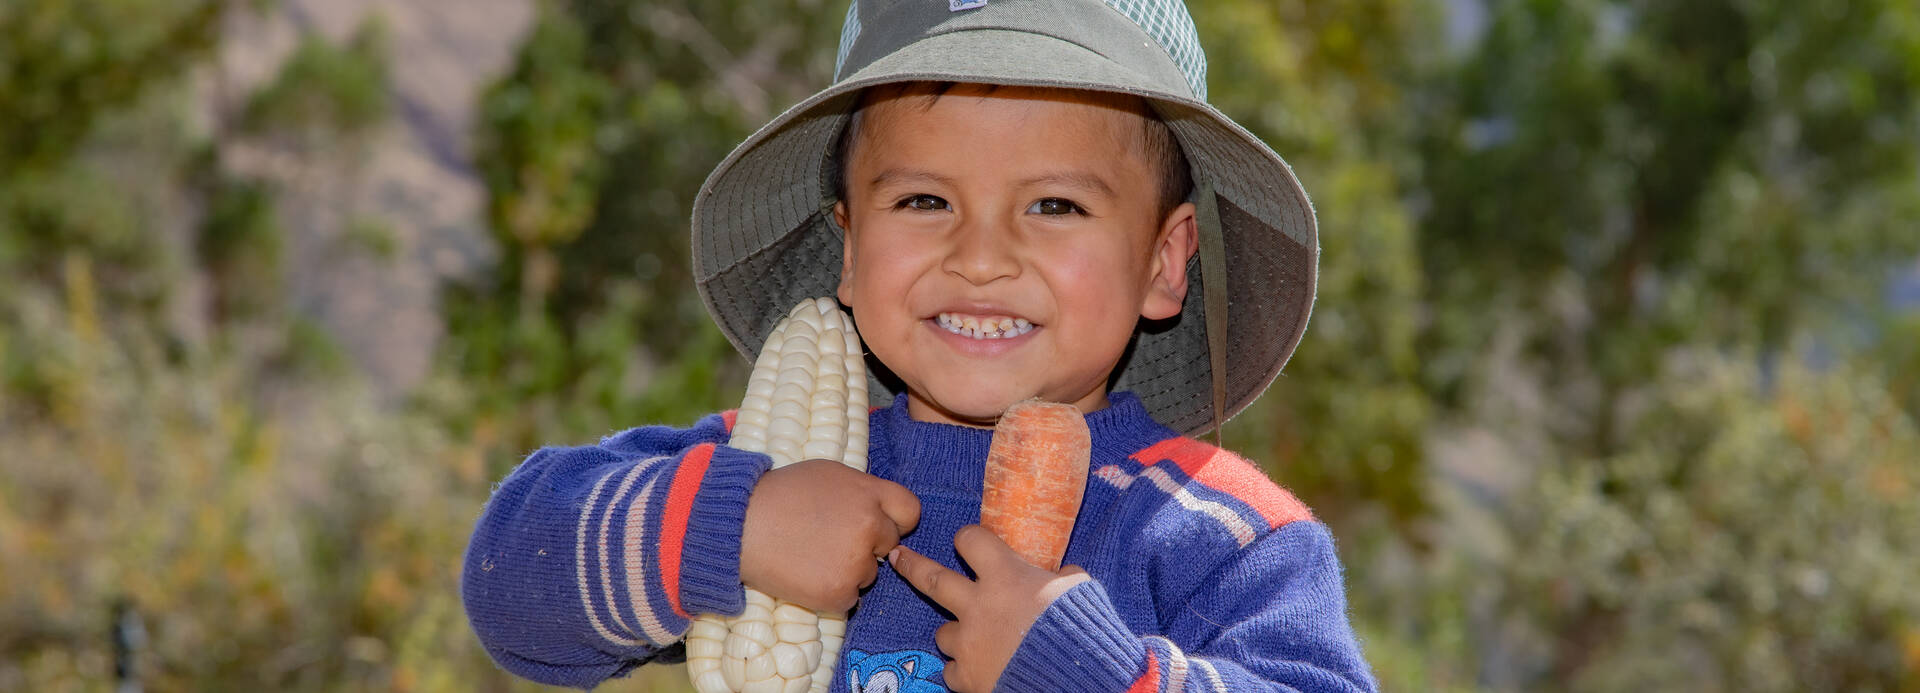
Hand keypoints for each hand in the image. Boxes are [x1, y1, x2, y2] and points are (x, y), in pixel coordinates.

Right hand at [740, 459, 919, 611]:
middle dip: (868, 545)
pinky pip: (849, 598)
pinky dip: (831, 591)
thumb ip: (861, 491)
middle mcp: (869, 527)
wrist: (740, 526)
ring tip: (812, 554)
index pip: (910, 511)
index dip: (895, 520)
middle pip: (889, 544)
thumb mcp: (828, 474)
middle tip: (832, 540)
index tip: (879, 525)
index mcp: (869, 494)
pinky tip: (807, 574)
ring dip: (849, 570)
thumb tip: (879, 509)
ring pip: (869, 573)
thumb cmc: (780, 495)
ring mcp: (856, 563)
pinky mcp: (838, 593)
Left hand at [889, 525, 1091, 691]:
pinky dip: (963, 671)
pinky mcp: (966, 676)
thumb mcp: (1078, 590)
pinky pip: (952, 671)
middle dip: (912, 566)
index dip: (970, 539)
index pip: (971, 540)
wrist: (1074, 679)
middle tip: (899, 558)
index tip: (969, 542)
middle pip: (932, 578)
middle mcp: (977, 605)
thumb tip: (1063, 573)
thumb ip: (1062, 577)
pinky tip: (979, 671)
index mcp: (1004, 575)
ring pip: (942, 633)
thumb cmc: (1079, 629)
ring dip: (954, 634)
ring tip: (972, 641)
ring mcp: (967, 642)